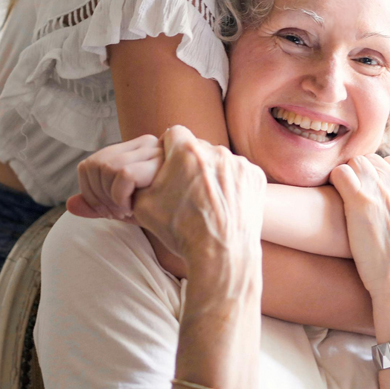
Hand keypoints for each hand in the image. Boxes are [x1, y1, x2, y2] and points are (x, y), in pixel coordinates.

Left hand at [66, 134, 162, 219]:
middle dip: (98, 198)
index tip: (107, 210)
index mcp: (131, 150)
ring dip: (111, 199)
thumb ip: (97, 206)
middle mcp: (143, 144)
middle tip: (117, 214)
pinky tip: (134, 209)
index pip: (90, 164)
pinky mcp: (159, 161)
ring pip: (107, 168)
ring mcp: (153, 150)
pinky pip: (124, 174)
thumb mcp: (122, 208)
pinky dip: (121, 197)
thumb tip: (70, 204)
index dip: (89, 191)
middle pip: (95, 165)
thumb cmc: (158, 211)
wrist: (191, 220)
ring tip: (126, 212)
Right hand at [132, 126, 265, 279]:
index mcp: (186, 151)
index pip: (173, 133)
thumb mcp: (143, 205)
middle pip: (198, 148)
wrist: (221, 254)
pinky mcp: (255, 177)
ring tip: (208, 201)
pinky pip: (239, 174)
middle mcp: (215, 150)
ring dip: (213, 174)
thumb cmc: (181, 231)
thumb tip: (134, 173)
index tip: (169, 164)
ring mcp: (239, 163)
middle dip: (191, 163)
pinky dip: (232, 185)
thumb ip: (138, 180)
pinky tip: (226, 205)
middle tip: (187, 189)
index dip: (168, 148)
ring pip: (220, 161)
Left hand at [328, 155, 389, 302]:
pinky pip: (341, 172)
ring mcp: (383, 189)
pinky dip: (336, 182)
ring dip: (350, 178)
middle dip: (365, 176)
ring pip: (357, 162)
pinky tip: (336, 198)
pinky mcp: (360, 200)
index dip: (382, 178)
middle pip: (375, 161)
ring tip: (346, 197)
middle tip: (357, 197)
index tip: (374, 194)